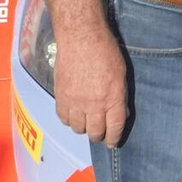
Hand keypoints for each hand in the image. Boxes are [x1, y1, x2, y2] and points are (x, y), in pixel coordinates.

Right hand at [53, 25, 128, 144]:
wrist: (81, 39)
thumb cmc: (106, 51)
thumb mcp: (121, 74)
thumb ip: (119, 95)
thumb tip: (120, 111)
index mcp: (114, 98)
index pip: (115, 127)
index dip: (113, 138)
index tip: (112, 143)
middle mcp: (95, 104)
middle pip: (95, 132)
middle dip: (98, 136)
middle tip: (100, 133)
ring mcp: (76, 103)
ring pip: (78, 128)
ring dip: (83, 127)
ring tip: (86, 121)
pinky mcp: (61, 98)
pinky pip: (63, 118)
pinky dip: (68, 119)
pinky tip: (73, 114)